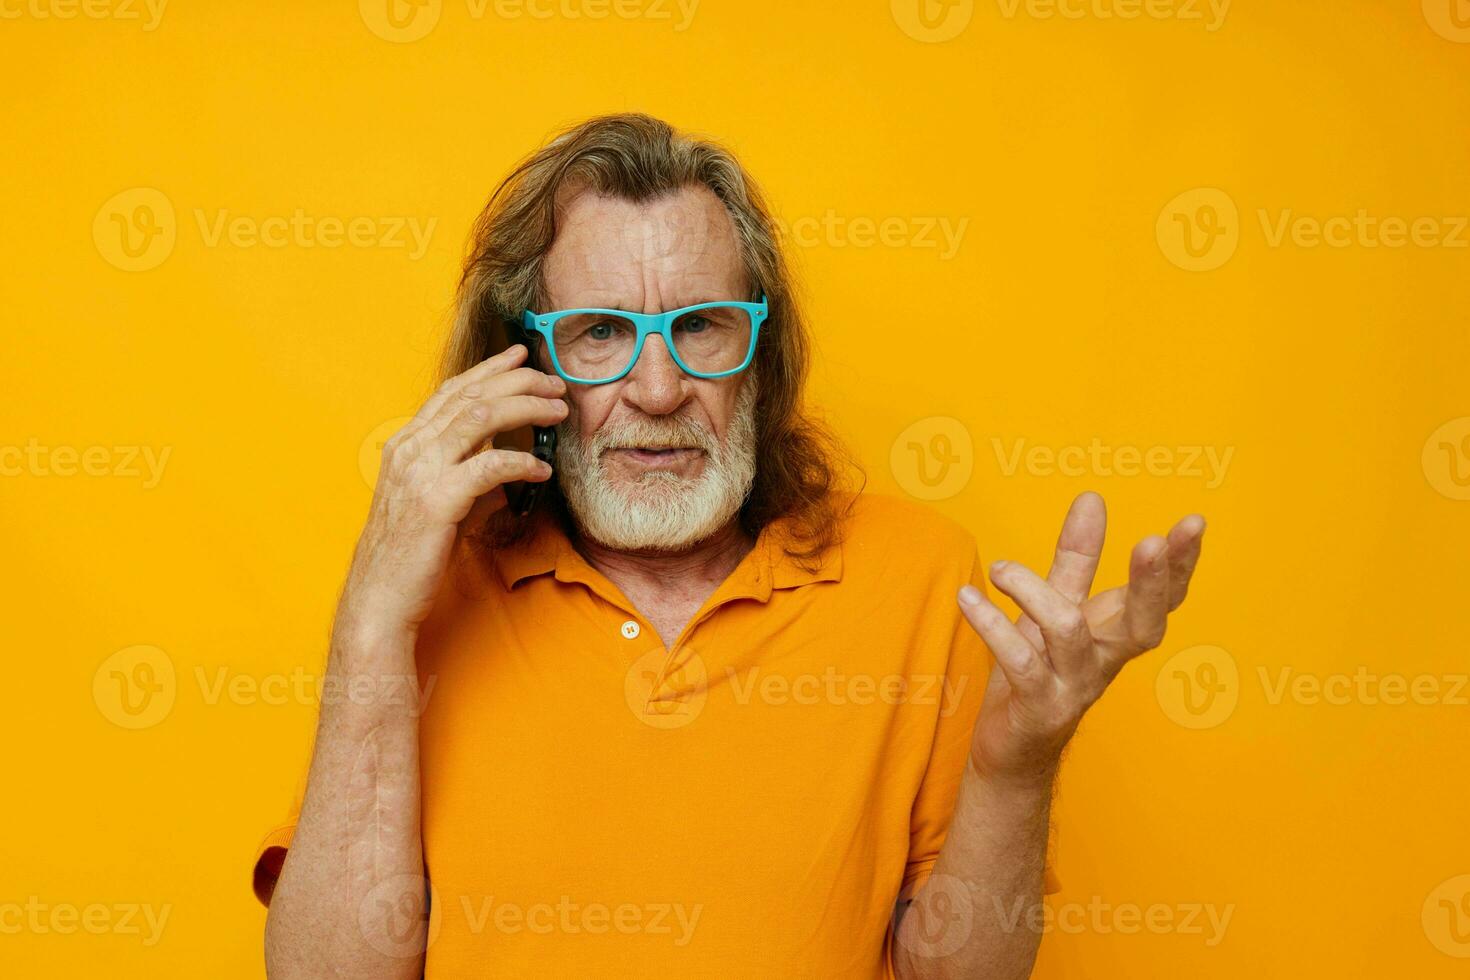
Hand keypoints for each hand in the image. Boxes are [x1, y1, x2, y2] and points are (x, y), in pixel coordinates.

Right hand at [337, 343, 567, 639]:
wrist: (379, 598)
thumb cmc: (410, 556)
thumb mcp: (438, 505)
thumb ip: (467, 478)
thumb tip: (506, 468)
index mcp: (406, 445)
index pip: (452, 392)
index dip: (490, 370)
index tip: (522, 357)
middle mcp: (410, 449)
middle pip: (471, 395)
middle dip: (519, 382)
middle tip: (555, 384)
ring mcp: (420, 472)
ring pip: (481, 417)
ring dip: (527, 408)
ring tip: (558, 412)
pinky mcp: (437, 500)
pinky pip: (490, 466)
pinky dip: (521, 461)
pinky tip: (542, 468)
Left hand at [957, 492, 1204, 785]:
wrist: (1013, 750)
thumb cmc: (1039, 670)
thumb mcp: (1058, 606)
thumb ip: (1076, 557)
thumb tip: (1092, 497)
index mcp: (1116, 633)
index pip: (1162, 598)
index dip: (1181, 565)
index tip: (1194, 522)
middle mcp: (1104, 661)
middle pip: (1142, 623)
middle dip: (1150, 582)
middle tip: (1152, 541)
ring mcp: (1074, 686)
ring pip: (1068, 631)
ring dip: (1032, 592)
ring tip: (999, 568)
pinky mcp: (1038, 706)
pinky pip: (1019, 661)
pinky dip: (991, 625)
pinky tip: (968, 598)